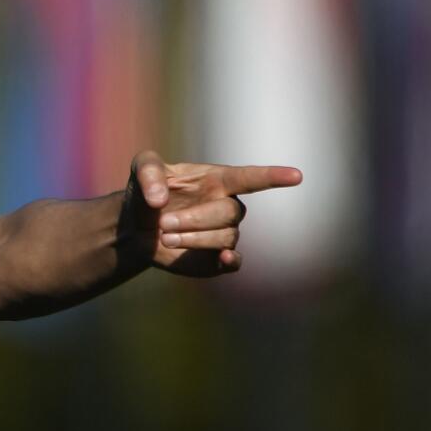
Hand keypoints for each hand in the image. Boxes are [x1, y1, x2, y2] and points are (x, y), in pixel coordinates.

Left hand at [124, 150, 301, 276]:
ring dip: (194, 238)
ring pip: (226, 237)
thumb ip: (149, 173)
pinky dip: (231, 260)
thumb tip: (160, 199)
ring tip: (165, 237)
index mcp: (216, 180)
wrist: (134, 228)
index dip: (271, 176)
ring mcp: (224, 232)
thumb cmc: (145, 193)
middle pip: (229, 213)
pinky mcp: (216, 258)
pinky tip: (223, 258)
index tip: (296, 176)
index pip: (249, 177)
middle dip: (195, 219)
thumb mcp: (141, 169)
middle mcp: (226, 205)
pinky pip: (234, 261)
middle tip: (164, 223)